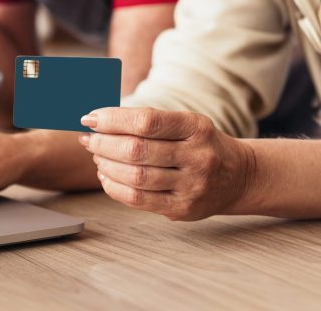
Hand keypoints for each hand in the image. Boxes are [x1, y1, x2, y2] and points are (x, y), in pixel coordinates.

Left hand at [79, 108, 256, 220]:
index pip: (146, 121)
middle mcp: (197, 156)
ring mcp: (192, 186)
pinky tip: (106, 176)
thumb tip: (98, 120)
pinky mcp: (182, 209)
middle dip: (103, 144)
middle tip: (88, 139)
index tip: (90, 118)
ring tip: (97, 156)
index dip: (112, 120)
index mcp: (196, 128)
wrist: (238, 176)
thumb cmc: (199, 144)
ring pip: (135, 177)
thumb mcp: (185, 124)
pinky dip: (114, 186)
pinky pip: (137, 200)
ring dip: (106, 165)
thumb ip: (147, 121)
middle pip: (136, 150)